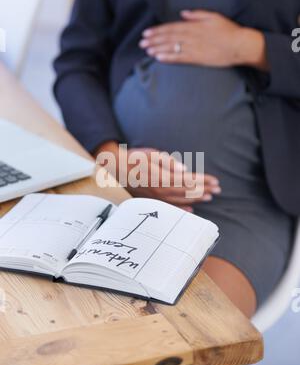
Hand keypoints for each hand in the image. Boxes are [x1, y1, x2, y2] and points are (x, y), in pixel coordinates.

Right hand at [94, 141, 220, 211]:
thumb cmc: (134, 158)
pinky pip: (169, 207)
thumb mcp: (152, 154)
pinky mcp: (152, 199)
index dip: (203, 181)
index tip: (215, 181)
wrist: (115, 168)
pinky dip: (181, 209)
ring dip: (196, 199)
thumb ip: (168, 162)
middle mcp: (160, 189)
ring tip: (209, 197)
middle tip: (218, 190)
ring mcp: (156, 196)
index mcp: (162, 176)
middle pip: (187, 191)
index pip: (188, 180)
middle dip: (204, 190)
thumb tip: (184, 170)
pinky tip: (191, 210)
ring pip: (180, 199)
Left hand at [139, 10, 268, 70]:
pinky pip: (179, 58)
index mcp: (194, 25)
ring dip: (158, 48)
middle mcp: (192, 36)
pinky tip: (159, 58)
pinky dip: (168, 57)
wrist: (239, 45)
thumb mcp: (214, 17)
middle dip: (154, 39)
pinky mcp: (197, 59)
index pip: (172, 27)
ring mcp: (194, 48)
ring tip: (147, 50)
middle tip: (142, 42)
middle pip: (169, 37)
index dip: (158, 30)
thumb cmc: (229, 31)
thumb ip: (197, 14)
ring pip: (172, 47)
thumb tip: (183, 13)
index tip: (147, 32)